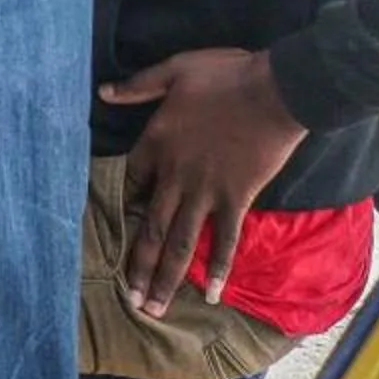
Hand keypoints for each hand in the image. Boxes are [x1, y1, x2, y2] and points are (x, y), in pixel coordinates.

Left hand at [102, 49, 308, 316]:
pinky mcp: (237, 199)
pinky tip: (213, 294)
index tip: (120, 226)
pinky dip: (220, 268)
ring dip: (166, 277)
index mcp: (157, 143)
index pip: (131, 181)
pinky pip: (225, 240)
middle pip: (151, 227)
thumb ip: (138, 86)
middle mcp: (175, 175)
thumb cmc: (225, 75)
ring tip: (153, 308)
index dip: (125, 204)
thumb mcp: (173, 70)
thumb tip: (103, 92)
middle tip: (129, 300)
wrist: (275, 89)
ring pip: (180, 242)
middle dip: (139, 266)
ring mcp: (206, 191)